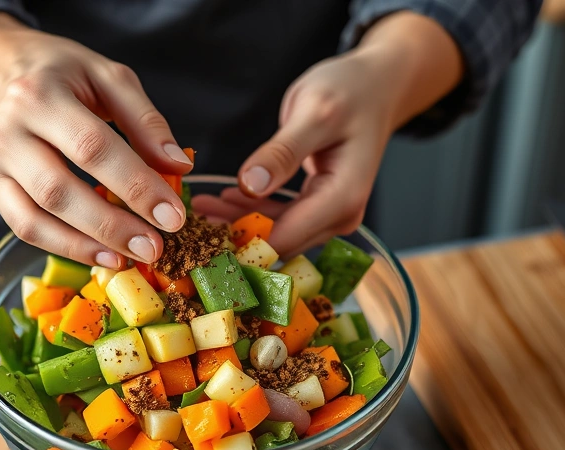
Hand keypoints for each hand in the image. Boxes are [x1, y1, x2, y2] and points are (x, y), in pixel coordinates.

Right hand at [0, 13, 190, 267]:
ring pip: (36, 219)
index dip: (135, 185)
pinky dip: (65, 247)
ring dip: (87, 246)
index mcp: (40, 95)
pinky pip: (25, 228)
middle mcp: (6, 131)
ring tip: (130, 258)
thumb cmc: (62, 75)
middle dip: (112, 225)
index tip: (172, 215)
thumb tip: (178, 167)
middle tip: (154, 247)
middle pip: (59, 190)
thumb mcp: (109, 78)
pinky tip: (102, 255)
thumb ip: (146, 121)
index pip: (92, 148)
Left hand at [192, 12, 463, 256]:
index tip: (201, 244)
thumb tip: (250, 186)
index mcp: (341, 199)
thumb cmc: (351, 91)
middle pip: (277, 243)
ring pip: (273, 233)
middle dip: (233, 236)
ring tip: (199, 206)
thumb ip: (282, 152)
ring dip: (236, 224)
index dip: (242, 247)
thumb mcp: (314, 112)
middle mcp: (338, 217)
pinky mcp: (316, 207)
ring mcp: (328, 215)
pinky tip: (221, 200)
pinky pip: (278, 219)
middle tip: (188, 220)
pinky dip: (248, 212)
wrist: (376, 86)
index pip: (286, 240)